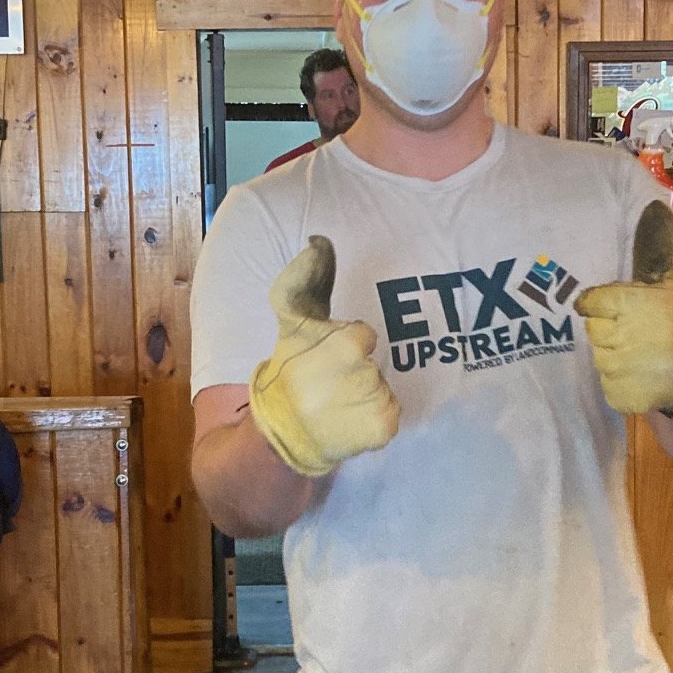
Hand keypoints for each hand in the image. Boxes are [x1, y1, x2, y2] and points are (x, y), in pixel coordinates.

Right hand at [248, 237, 399, 477]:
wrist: (281, 432)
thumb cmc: (288, 371)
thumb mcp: (291, 322)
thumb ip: (304, 279)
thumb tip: (319, 240)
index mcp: (346, 344)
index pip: (364, 336)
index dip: (344, 348)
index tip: (323, 362)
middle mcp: (364, 373)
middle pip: (374, 362)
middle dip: (354, 371)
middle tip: (328, 386)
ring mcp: (376, 402)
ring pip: (383, 387)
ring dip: (365, 394)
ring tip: (337, 404)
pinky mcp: (384, 428)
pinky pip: (391, 413)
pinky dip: (374, 417)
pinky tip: (349, 420)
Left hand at [575, 203, 672, 419]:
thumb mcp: (672, 285)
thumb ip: (656, 253)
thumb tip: (657, 205)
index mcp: (632, 303)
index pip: (589, 302)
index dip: (601, 306)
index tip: (616, 311)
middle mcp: (621, 334)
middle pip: (594, 331)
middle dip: (613, 332)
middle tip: (641, 337)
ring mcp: (618, 368)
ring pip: (600, 358)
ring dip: (617, 358)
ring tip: (646, 358)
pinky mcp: (619, 395)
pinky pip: (609, 385)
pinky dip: (623, 385)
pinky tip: (645, 378)